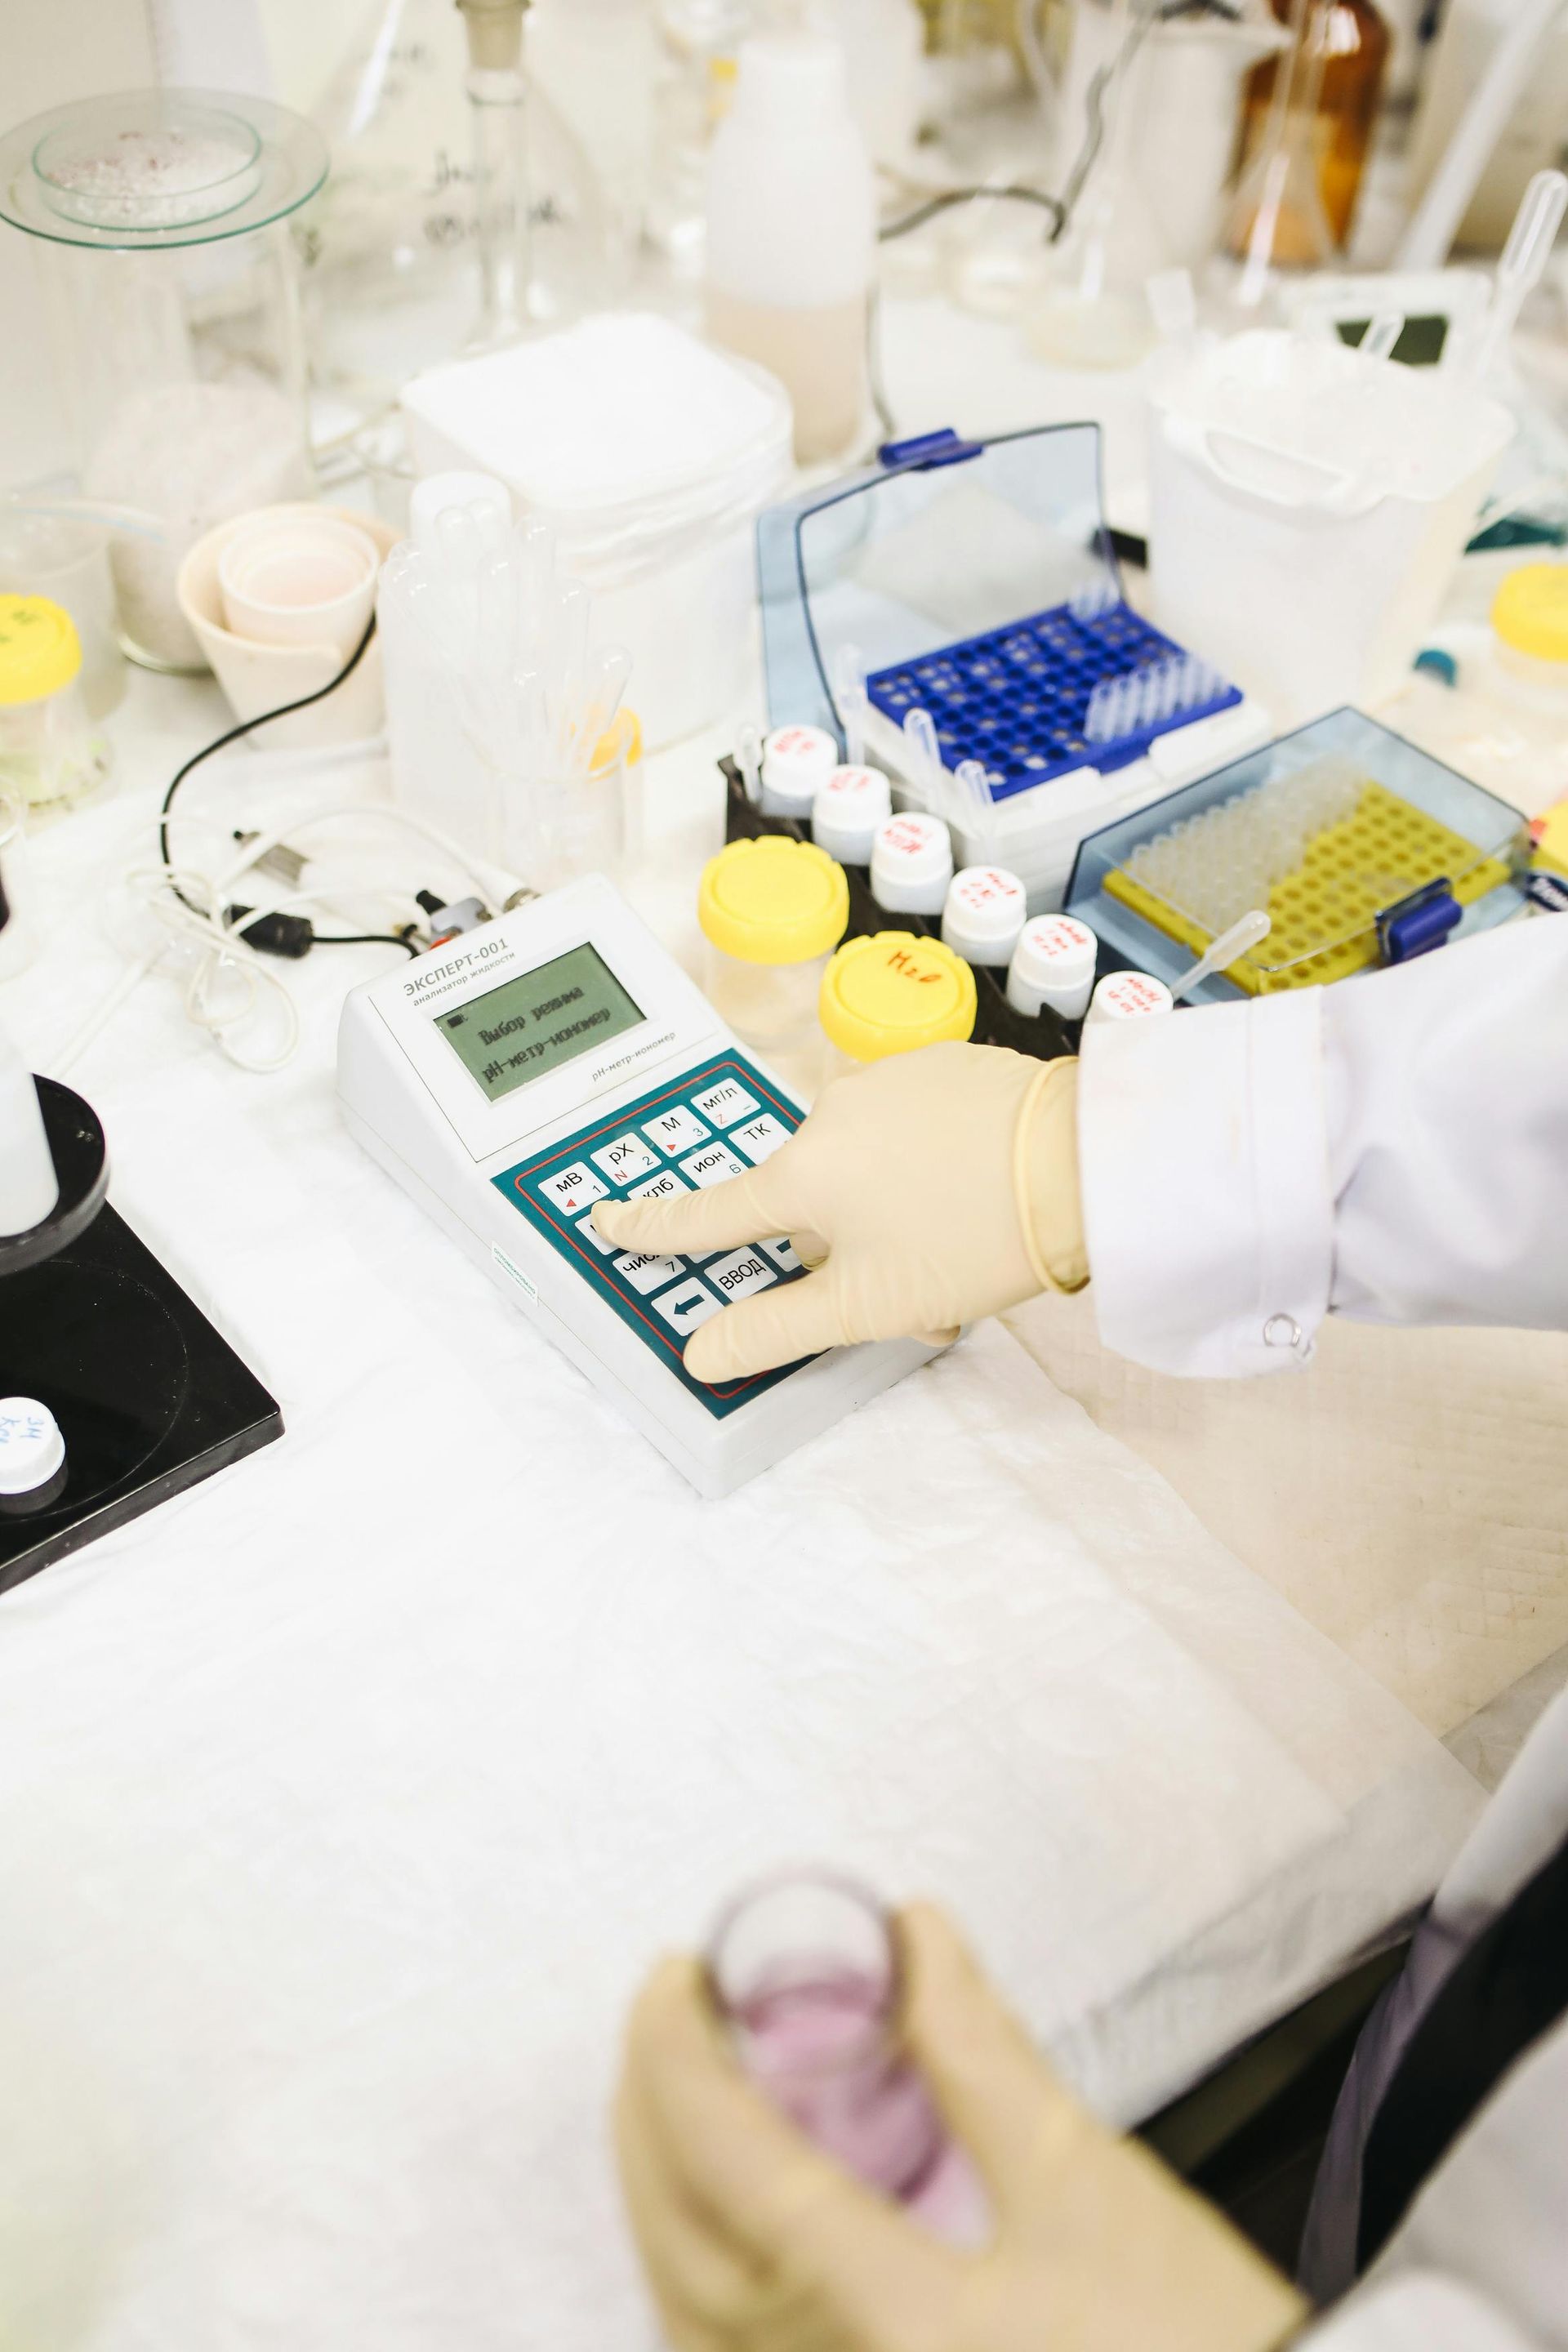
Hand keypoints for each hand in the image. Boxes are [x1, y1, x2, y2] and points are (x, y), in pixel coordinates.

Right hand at [592, 1045, 1086, 1382]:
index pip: (708, 1213)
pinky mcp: (945, 1066)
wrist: (1085, 1164)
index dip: (656, 1227)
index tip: (610, 1220)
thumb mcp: (866, 1307)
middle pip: (809, 1202)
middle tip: (913, 1290)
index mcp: (800, 1175)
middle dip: (848, 1250)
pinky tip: (981, 1192)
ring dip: (896, 1211)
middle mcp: (831, 1114)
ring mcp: (890, 1082)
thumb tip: (701, 1352)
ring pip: (866, 1167)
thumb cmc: (973, 1237)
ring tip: (962, 1247)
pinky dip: (932, 1164)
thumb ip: (774, 1329)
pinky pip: (913, 1127)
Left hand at [616, 1904, 1310, 2351]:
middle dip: (649, 2122)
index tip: (673, 1978)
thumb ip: (978, 2053)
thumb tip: (913, 1941)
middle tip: (666, 2019)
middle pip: (685, 2256)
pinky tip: (722, 2215)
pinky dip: (706, 2277)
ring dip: (665, 2201)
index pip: (738, 2173)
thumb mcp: (1088, 2179)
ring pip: (693, 2321)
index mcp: (904, 2327)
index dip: (681, 2060)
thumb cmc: (1197, 2350)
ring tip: (680, 2099)